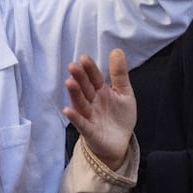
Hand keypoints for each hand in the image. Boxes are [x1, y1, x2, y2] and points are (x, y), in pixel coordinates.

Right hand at [64, 49, 134, 170]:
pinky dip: (74, 117)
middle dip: (79, 78)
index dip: (90, 69)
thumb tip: (117, 50)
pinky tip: (68, 110)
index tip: (84, 58)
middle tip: (73, 66)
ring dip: (74, 94)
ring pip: (81, 103)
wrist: (120, 142)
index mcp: (101, 91)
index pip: (94, 77)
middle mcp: (92, 102)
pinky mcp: (89, 131)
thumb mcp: (124, 93)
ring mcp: (89, 116)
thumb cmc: (119, 116)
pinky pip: (81, 123)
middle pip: (85, 88)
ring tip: (69, 82)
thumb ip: (119, 74)